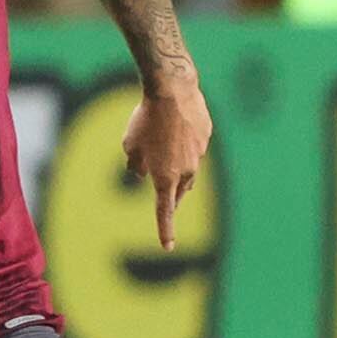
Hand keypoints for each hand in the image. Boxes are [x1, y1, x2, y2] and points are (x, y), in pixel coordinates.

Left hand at [124, 71, 210, 247]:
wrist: (172, 89)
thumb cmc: (146, 118)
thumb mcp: (130, 144)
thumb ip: (135, 165)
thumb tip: (141, 173)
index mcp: (165, 178)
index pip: (165, 212)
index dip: (165, 231)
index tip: (167, 247)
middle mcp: (186, 170)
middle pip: (180, 192)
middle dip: (172, 198)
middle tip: (167, 201)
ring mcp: (200, 153)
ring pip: (190, 170)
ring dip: (179, 168)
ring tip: (166, 153)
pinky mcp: (206, 136)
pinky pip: (196, 146)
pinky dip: (186, 143)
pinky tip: (177, 127)